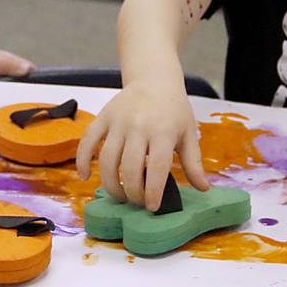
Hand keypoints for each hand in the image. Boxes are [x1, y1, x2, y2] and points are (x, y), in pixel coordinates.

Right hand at [75, 85, 209, 211]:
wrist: (154, 79)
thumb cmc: (174, 109)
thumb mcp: (188, 133)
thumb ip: (194, 162)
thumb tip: (204, 189)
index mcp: (163, 131)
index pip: (156, 168)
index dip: (153, 192)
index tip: (152, 207)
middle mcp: (138, 126)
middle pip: (129, 168)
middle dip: (132, 193)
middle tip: (137, 202)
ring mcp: (118, 122)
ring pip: (107, 160)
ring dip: (111, 184)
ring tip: (120, 195)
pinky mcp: (103, 117)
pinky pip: (87, 141)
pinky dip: (82, 160)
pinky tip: (85, 176)